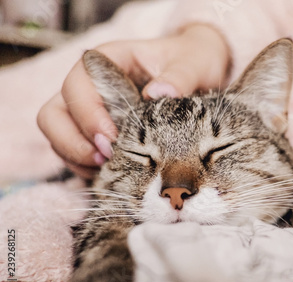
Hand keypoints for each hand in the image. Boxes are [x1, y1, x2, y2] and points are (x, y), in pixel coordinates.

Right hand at [37, 25, 230, 177]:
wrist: (200, 71)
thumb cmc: (194, 62)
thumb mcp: (195, 64)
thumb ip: (180, 76)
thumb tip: (159, 92)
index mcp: (109, 60)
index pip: (77, 83)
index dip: (88, 113)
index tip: (112, 138)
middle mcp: (91, 84)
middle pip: (54, 112)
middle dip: (74, 141)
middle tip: (106, 158)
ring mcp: (90, 109)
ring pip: (57, 134)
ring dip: (76, 156)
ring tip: (107, 168)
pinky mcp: (96, 131)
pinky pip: (73, 151)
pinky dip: (84, 166)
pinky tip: (110, 172)